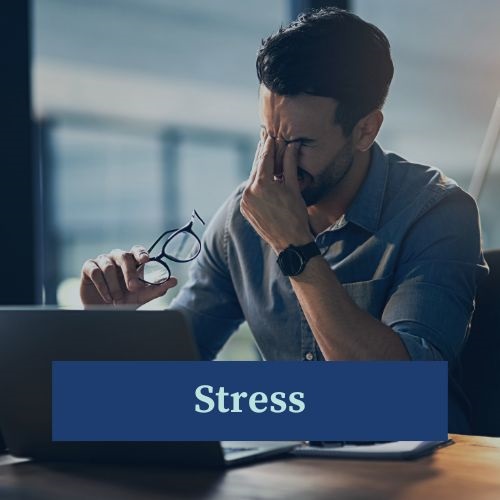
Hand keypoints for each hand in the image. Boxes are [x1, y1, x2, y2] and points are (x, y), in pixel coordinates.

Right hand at [80, 245, 176, 307]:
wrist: (104, 314)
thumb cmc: (125, 301)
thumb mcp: (142, 297)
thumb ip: (158, 288)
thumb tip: (174, 281)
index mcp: (132, 262)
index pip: (137, 250)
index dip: (141, 253)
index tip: (145, 260)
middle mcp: (118, 258)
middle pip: (124, 256)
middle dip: (130, 273)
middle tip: (134, 288)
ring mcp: (102, 261)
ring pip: (109, 266)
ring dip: (115, 286)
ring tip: (117, 299)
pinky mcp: (89, 267)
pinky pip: (96, 271)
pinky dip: (102, 286)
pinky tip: (107, 297)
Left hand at [240, 134, 312, 253]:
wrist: (290, 242)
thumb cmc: (296, 215)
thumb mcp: (294, 187)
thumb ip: (289, 164)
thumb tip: (292, 145)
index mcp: (262, 184)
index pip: (265, 158)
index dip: (269, 146)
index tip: (271, 135)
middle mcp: (249, 191)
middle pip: (256, 167)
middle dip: (263, 155)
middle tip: (266, 141)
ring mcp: (245, 201)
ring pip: (252, 179)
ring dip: (259, 169)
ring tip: (266, 158)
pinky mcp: (245, 209)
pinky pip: (250, 191)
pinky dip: (256, 183)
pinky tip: (263, 178)